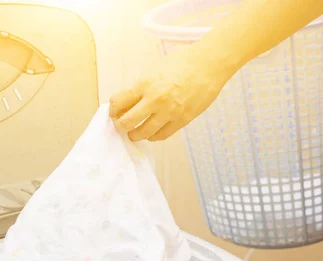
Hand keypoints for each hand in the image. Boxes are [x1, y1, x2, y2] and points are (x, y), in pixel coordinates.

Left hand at [109, 43, 235, 141]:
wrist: (209, 64)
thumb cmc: (184, 62)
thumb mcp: (155, 70)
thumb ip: (142, 86)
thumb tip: (130, 101)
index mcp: (145, 84)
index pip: (118, 102)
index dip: (113, 109)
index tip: (114, 111)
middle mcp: (154, 100)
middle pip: (127, 122)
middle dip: (120, 125)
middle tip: (121, 125)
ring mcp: (168, 112)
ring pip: (143, 133)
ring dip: (135, 135)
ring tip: (134, 133)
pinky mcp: (181, 120)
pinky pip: (161, 135)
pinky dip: (153, 136)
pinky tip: (151, 133)